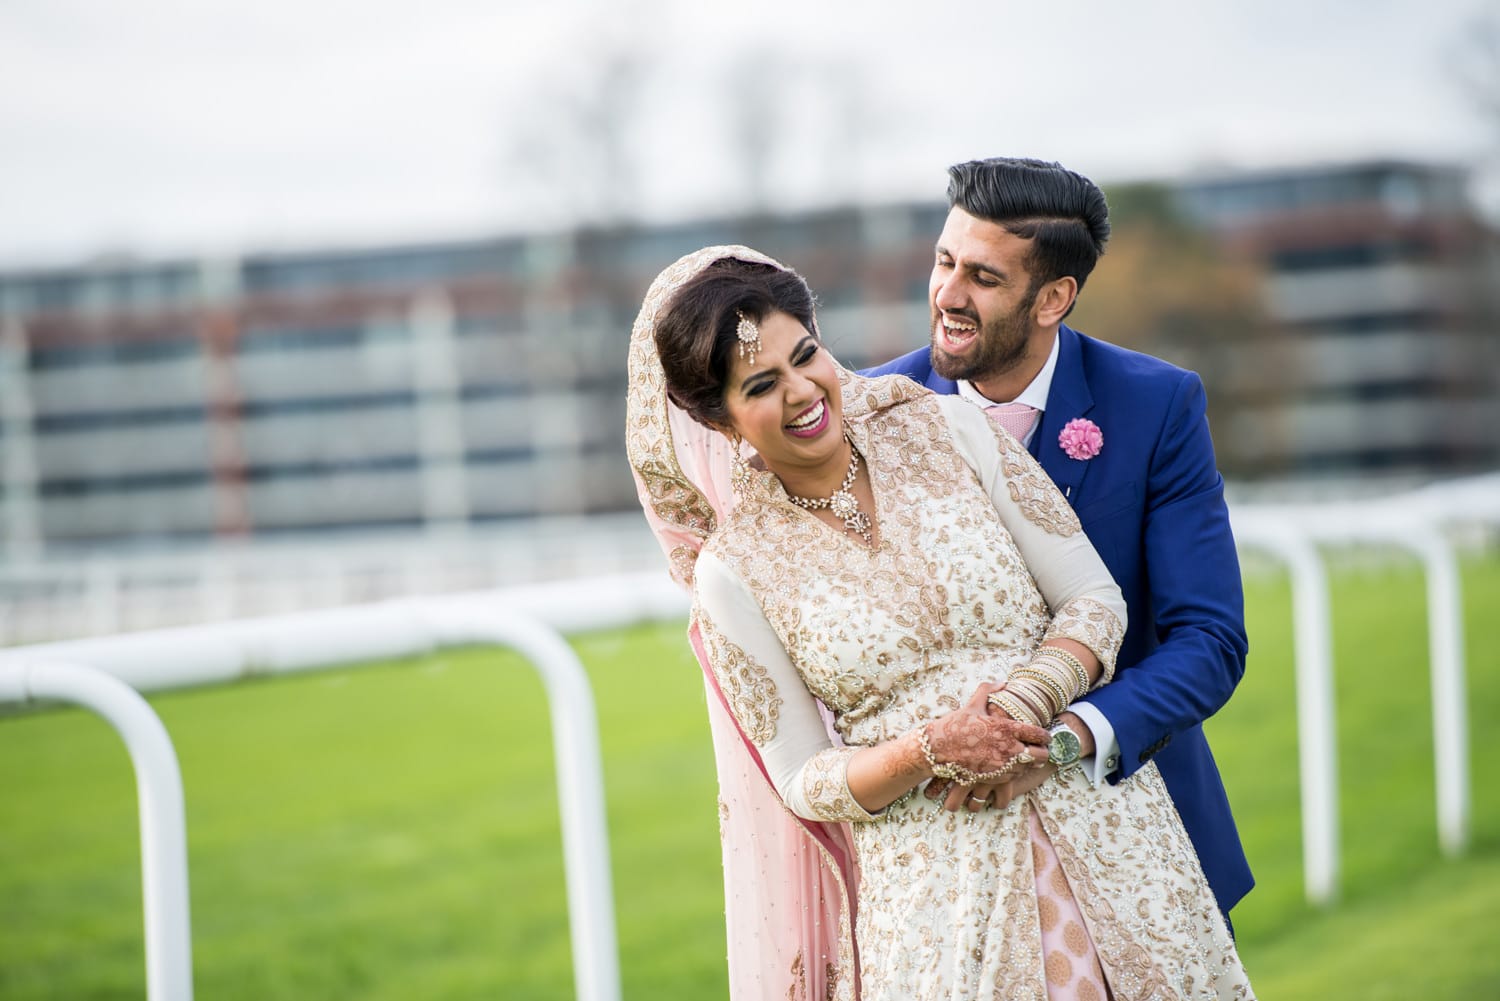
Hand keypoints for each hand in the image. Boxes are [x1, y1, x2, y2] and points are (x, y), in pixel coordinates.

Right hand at [925, 682, 1049, 781]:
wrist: (937, 750)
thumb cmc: (955, 725)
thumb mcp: (972, 705)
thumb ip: (988, 691)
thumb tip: (1003, 682)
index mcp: (1006, 728)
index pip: (1038, 734)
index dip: (1046, 736)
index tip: (1045, 736)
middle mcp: (1008, 748)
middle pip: (1041, 755)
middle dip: (1043, 752)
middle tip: (1039, 749)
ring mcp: (1002, 765)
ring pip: (1028, 767)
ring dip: (1028, 762)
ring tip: (1023, 756)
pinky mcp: (994, 778)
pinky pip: (1014, 777)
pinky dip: (1015, 771)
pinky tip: (1008, 764)